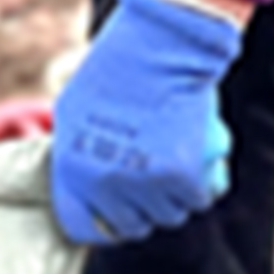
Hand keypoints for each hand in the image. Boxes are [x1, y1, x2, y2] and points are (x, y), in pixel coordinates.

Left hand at [48, 0, 244, 242]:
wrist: (158, 47)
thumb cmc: (116, 70)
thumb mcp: (75, 111)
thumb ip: (79, 152)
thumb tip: (87, 185)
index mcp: (71, 167)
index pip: (81, 225)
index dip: (101, 221)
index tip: (117, 210)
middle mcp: (104, 182)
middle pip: (132, 226)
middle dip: (143, 208)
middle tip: (153, 182)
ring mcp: (143, 182)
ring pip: (169, 215)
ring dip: (175, 196)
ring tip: (175, 164)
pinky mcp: (182, 176)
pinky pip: (199, 198)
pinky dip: (203, 184)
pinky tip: (199, 160)